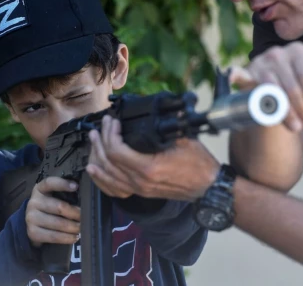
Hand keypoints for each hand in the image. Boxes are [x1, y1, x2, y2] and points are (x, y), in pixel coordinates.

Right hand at [25, 177, 81, 247]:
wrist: (33, 223)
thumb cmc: (50, 206)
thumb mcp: (54, 196)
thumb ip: (65, 193)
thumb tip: (85, 196)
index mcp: (40, 189)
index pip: (50, 183)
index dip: (62, 184)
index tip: (76, 186)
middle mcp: (34, 202)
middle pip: (59, 207)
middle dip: (76, 213)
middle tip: (86, 217)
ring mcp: (31, 218)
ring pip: (58, 223)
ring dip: (73, 227)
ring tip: (83, 228)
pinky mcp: (32, 232)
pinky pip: (53, 236)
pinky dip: (66, 238)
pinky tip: (75, 237)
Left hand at [86, 115, 219, 201]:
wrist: (208, 188)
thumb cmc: (200, 165)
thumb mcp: (184, 140)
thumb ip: (167, 126)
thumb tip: (158, 109)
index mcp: (149, 167)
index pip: (117, 151)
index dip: (110, 134)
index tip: (112, 122)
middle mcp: (140, 181)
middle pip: (108, 161)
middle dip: (101, 141)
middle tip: (100, 127)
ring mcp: (139, 189)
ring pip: (107, 176)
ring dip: (97, 157)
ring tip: (94, 142)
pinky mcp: (141, 192)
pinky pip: (114, 189)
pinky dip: (101, 179)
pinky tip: (94, 170)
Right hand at [230, 42, 302, 131]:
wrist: (280, 85)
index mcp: (298, 50)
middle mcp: (278, 53)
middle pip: (290, 86)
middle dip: (300, 109)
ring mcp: (261, 62)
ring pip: (272, 91)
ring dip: (283, 112)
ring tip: (293, 126)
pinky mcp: (248, 73)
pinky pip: (242, 75)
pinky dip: (236, 74)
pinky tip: (232, 75)